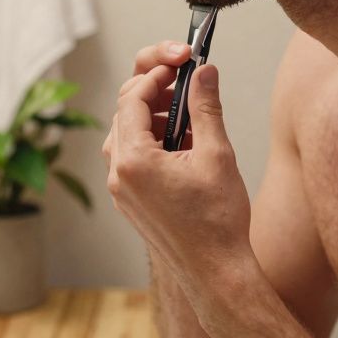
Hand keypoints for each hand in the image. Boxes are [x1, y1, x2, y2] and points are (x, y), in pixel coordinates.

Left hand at [101, 41, 253, 281]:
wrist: (216, 274)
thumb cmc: (218, 221)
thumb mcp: (216, 154)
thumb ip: (205, 107)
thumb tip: (204, 72)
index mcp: (134, 160)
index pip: (133, 98)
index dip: (156, 74)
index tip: (180, 63)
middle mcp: (119, 175)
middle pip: (125, 114)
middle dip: (153, 92)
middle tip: (184, 80)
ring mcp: (122, 191)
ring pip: (126, 136)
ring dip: (153, 117)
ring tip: (188, 117)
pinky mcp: (131, 202)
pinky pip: (132, 159)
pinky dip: (152, 142)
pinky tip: (182, 144)